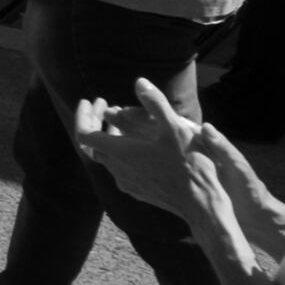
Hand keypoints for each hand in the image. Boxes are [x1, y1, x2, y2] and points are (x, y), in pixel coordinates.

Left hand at [89, 74, 202, 211]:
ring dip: (110, 137)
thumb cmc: (190, 164)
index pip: (84, 134)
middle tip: (104, 105)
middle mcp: (117, 170)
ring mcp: (127, 183)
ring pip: (108, 157)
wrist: (201, 203)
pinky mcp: (137, 191)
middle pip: (94, 144)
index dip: (83, 115)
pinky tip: (137, 145)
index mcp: (120, 153)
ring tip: (121, 121)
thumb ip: (156, 103)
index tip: (90, 100)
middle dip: (96, 122)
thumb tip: (139, 81)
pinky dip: (121, 152)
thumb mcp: (176, 128)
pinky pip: (120, 169)